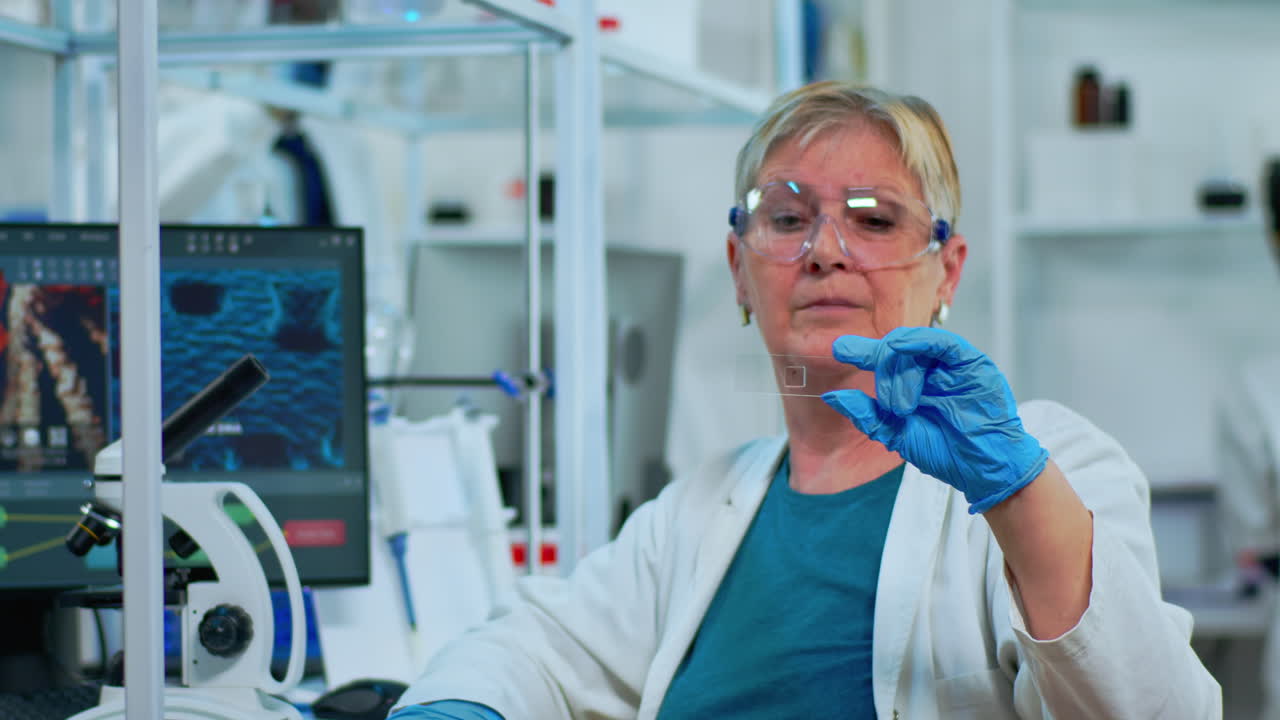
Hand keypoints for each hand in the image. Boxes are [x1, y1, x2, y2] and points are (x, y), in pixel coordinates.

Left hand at [821, 327, 1048, 513]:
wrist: (981, 468)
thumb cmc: (944, 451)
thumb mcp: (896, 433)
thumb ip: (866, 414)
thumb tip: (832, 396)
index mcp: (912, 383)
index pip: (883, 359)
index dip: (861, 352)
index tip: (838, 350)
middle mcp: (929, 370)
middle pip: (894, 352)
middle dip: (884, 376)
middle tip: (892, 407)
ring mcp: (950, 365)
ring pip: (913, 346)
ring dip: (899, 372)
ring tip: (903, 406)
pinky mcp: (971, 363)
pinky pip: (942, 342)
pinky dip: (918, 341)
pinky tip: (901, 347)